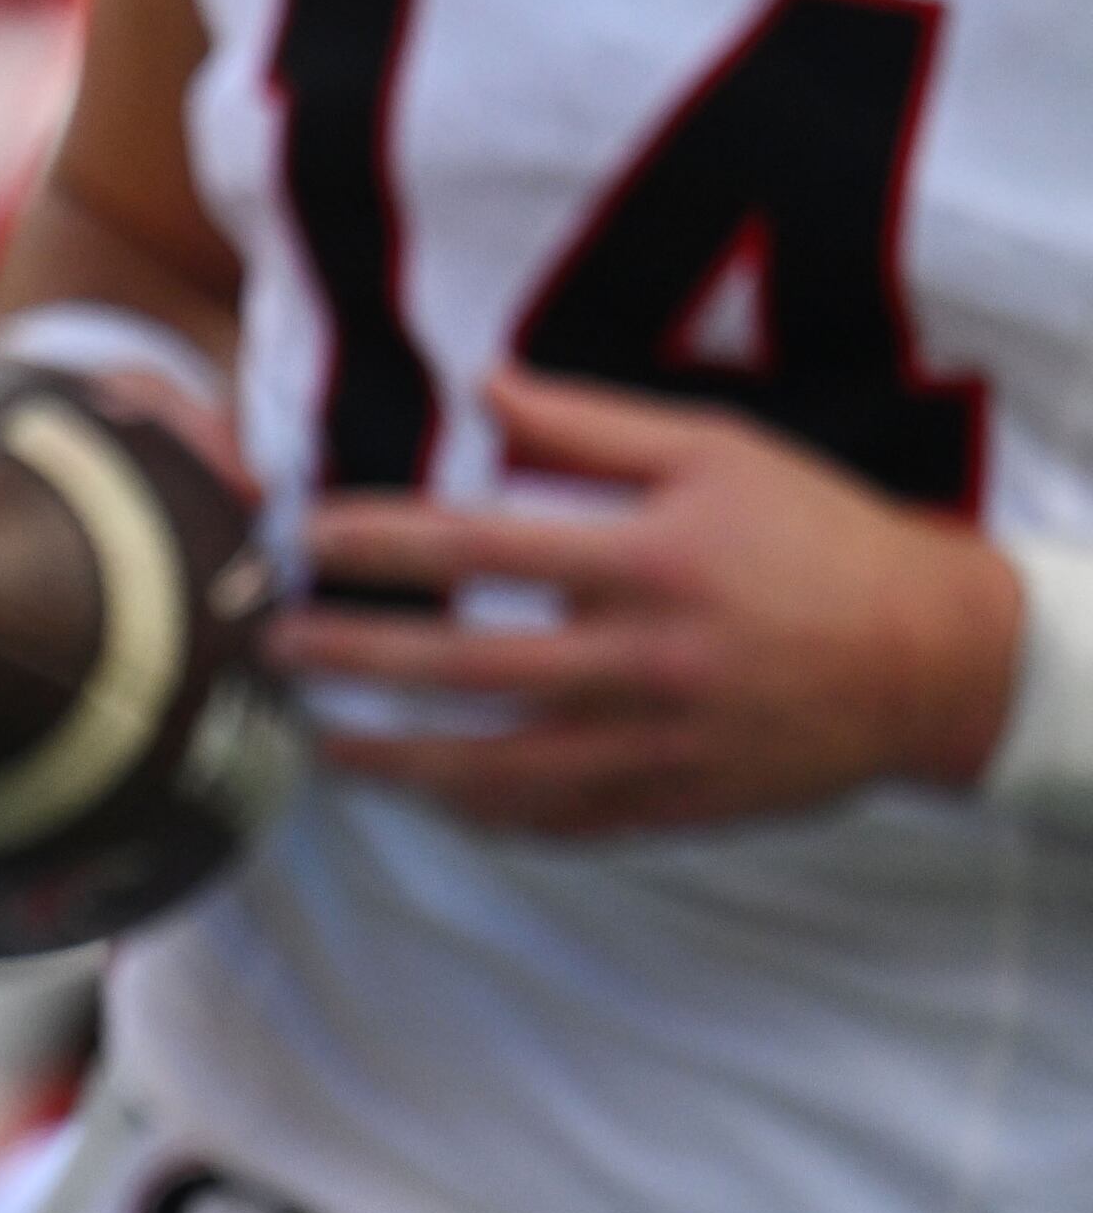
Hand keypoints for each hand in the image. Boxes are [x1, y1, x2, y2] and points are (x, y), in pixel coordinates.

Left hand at [280, 368, 1024, 834]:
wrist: (934, 661)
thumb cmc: (816, 537)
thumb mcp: (714, 450)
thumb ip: (589, 424)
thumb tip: (480, 388)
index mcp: (648, 562)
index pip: (482, 547)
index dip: (382, 541)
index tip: (307, 534)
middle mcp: (646, 662)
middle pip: (468, 669)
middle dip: (359, 659)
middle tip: (277, 648)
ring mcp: (660, 747)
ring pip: (501, 769)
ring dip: (400, 759)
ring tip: (322, 743)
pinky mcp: (678, 805)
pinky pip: (561, 823)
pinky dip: (486, 816)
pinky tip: (431, 798)